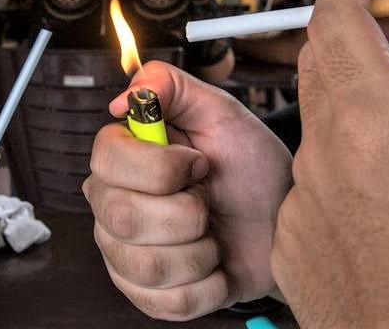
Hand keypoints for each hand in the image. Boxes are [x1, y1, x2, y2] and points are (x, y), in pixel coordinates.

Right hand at [82, 62, 291, 319]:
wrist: (282, 225)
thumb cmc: (250, 171)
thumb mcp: (222, 115)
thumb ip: (172, 86)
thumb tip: (128, 93)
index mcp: (120, 159)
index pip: (106, 159)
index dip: (161, 166)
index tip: (198, 163)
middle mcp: (110, 206)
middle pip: (123, 218)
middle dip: (187, 213)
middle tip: (208, 202)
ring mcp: (124, 256)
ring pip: (148, 266)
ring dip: (201, 251)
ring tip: (213, 235)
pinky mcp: (146, 297)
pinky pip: (170, 302)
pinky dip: (209, 285)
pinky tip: (216, 266)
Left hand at [271, 0, 388, 325]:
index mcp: (381, 135)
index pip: (336, 27)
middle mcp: (325, 176)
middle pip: (319, 76)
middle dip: (352, 41)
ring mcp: (307, 230)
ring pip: (316, 140)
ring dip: (351, 112)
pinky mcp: (304, 275)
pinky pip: (313, 199)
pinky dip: (346, 173)